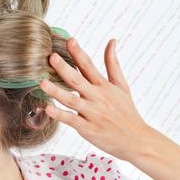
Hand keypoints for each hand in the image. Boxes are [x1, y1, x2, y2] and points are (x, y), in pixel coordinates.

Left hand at [38, 37, 152, 161]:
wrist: (136, 140)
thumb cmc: (127, 112)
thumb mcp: (122, 86)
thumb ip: (113, 64)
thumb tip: (111, 41)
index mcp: (104, 86)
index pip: (89, 66)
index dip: (78, 53)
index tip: (69, 40)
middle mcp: (97, 97)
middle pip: (77, 80)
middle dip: (64, 68)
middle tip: (51, 57)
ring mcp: (92, 113)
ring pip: (71, 100)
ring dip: (56, 91)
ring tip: (43, 83)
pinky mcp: (88, 128)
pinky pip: (71, 120)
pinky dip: (60, 115)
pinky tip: (48, 109)